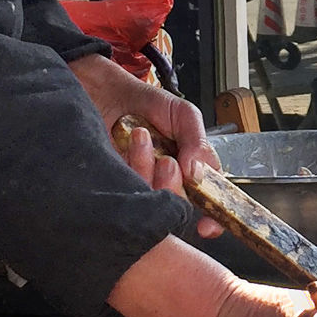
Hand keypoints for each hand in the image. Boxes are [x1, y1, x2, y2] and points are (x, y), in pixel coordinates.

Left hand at [73, 53, 223, 237]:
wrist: (105, 90)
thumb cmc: (146, 103)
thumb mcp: (182, 114)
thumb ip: (197, 140)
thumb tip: (197, 173)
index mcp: (192, 172)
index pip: (208, 205)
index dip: (211, 220)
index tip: (205, 226)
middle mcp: (167, 184)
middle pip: (179, 208)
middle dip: (174, 188)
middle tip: (167, 161)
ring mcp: (140, 187)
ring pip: (151, 200)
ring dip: (148, 167)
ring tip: (141, 136)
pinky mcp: (115, 185)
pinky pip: (125, 192)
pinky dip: (129, 167)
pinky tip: (127, 144)